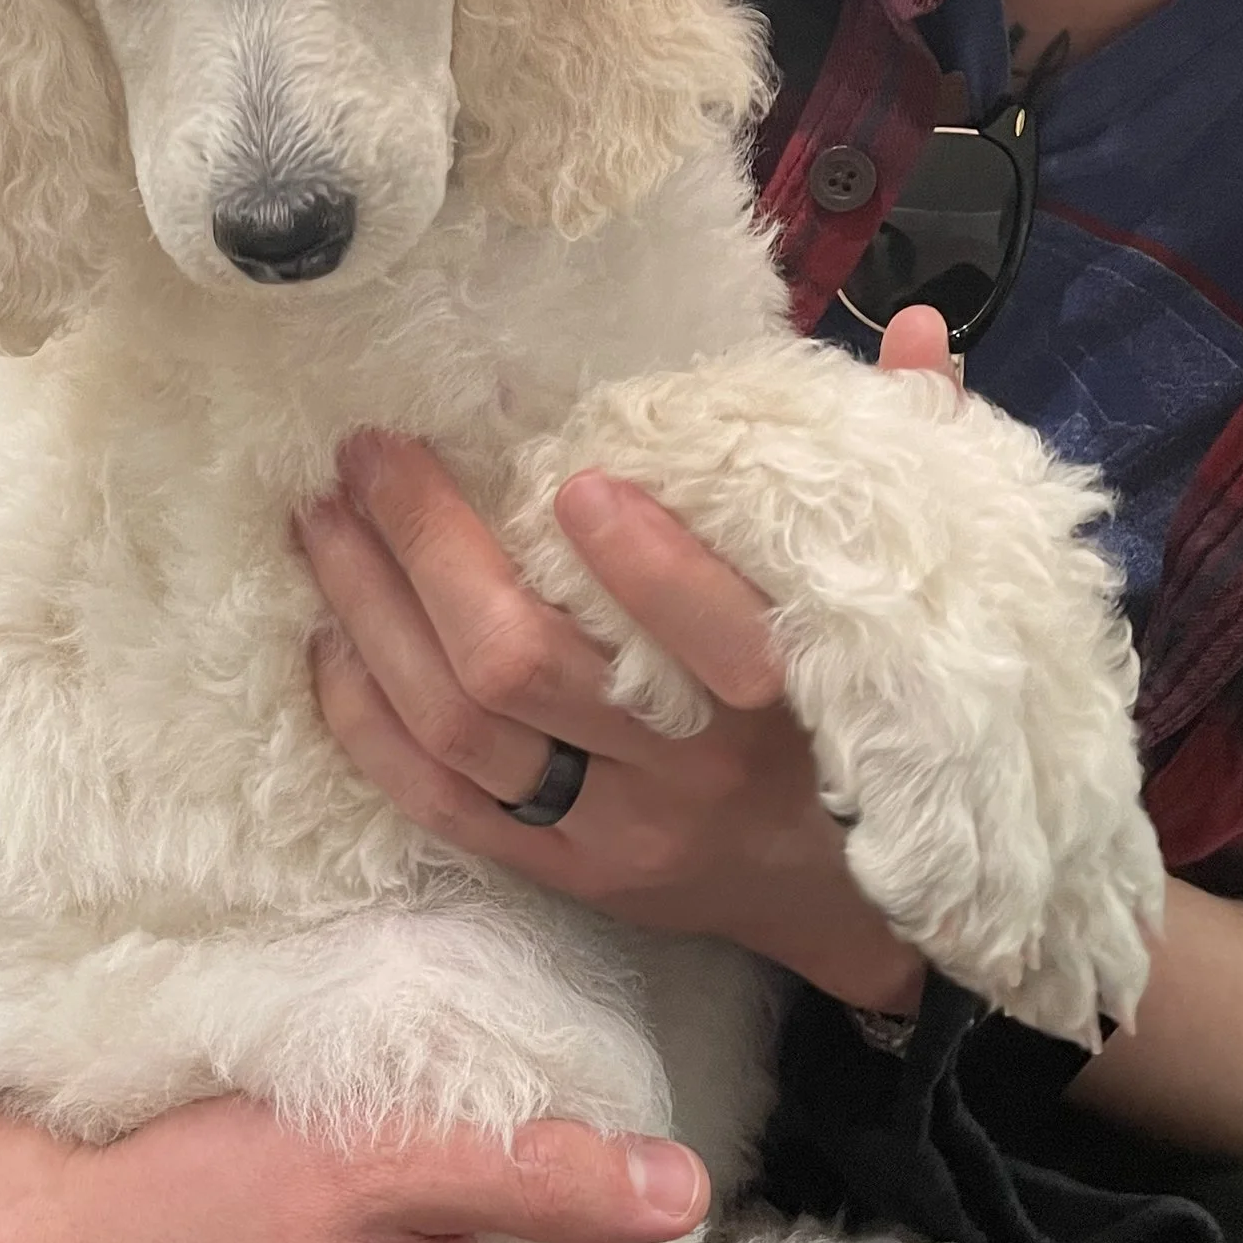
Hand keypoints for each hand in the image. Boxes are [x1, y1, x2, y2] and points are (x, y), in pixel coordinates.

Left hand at [298, 310, 963, 1011]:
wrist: (865, 914)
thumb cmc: (876, 725)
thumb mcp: (916, 603)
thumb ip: (917, 461)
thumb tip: (920, 328)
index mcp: (792, 703)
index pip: (716, 640)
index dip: (641, 565)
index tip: (576, 476)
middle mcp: (690, 776)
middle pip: (523, 670)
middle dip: (427, 552)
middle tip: (371, 454)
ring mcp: (613, 834)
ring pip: (459, 729)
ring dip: (372, 615)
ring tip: (322, 521)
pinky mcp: (563, 876)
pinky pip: (438, 804)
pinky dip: (369, 721)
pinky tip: (329, 641)